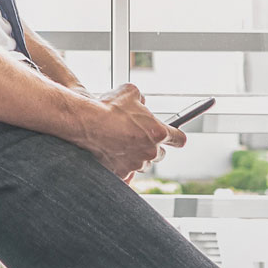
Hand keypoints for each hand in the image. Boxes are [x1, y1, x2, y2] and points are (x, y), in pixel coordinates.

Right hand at [71, 84, 187, 181]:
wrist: (87, 123)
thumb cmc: (109, 108)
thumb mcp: (130, 92)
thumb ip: (141, 99)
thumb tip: (141, 103)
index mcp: (158, 133)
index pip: (179, 139)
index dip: (176, 137)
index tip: (174, 136)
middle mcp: (150, 151)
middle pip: (160, 154)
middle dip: (152, 146)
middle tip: (138, 138)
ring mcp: (136, 164)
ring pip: (143, 164)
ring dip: (137, 157)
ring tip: (122, 145)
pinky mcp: (121, 173)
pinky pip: (126, 174)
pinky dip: (122, 168)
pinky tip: (114, 158)